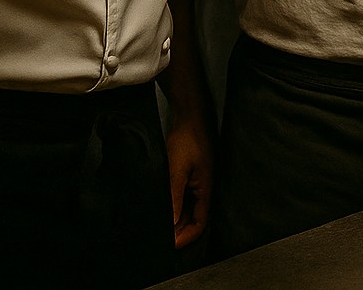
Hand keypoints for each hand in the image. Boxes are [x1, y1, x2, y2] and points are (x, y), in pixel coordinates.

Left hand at [165, 109, 212, 248]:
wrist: (190, 118)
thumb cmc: (187, 141)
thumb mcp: (177, 170)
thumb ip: (174, 197)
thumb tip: (171, 224)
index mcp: (206, 190)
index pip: (200, 224)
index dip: (185, 237)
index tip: (167, 245)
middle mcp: (203, 190)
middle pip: (193, 221)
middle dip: (178, 232)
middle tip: (158, 239)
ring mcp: (196, 184)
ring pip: (187, 212)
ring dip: (174, 221)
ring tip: (156, 226)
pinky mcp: (189, 178)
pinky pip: (182, 200)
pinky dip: (173, 208)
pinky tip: (160, 209)